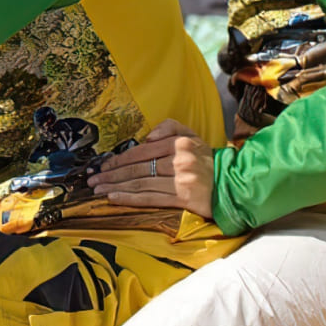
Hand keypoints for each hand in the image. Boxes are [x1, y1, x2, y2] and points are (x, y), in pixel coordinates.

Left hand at [86, 118, 214, 220]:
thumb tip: (146, 137)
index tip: (102, 165)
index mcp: (179, 143)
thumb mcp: (192, 135)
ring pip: (141, 183)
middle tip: (92, 179)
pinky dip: (130, 198)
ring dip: (115, 187)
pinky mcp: (183, 199)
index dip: (119, 159)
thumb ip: (170, 126)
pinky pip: (151, 198)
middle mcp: (179, 160)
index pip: (141, 151)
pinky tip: (114, 198)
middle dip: (111, 174)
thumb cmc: (207, 160)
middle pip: (137, 168)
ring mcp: (181, 180)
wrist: (233, 183)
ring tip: (98, 190)